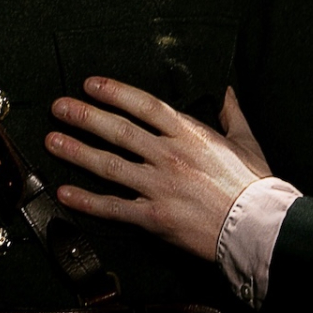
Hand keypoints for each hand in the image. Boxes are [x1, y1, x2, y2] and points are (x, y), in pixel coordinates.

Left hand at [46, 78, 271, 261]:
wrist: (260, 227)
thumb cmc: (256, 185)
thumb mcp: (247, 141)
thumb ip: (232, 114)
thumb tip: (227, 91)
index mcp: (190, 134)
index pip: (144, 105)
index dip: (115, 92)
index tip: (91, 85)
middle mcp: (169, 156)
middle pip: (118, 131)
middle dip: (84, 116)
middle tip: (59, 107)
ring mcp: (159, 186)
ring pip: (109, 165)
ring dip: (77, 152)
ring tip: (52, 141)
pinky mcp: (155, 216)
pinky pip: (114, 207)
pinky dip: (87, 201)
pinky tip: (65, 193)